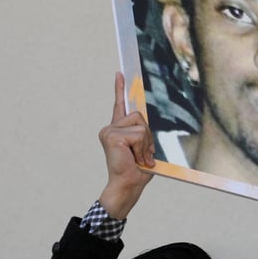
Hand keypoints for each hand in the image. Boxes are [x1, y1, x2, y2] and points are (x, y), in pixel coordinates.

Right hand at [97, 72, 154, 218]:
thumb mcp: (144, 148)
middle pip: (139, 116)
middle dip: (147, 136)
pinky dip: (142, 147)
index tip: (120, 73)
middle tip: (142, 154)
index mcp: (118, 129)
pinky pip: (138, 134)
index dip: (120, 88)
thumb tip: (146, 124)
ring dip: (145, 143)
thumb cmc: (137, 170)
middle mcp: (110, 128)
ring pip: (141, 125)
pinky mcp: (112, 135)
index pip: (119, 104)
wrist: (128, 185)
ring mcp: (109, 131)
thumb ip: (143, 133)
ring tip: (138, 157)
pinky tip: (135, 158)